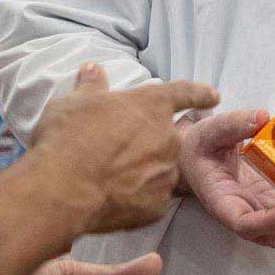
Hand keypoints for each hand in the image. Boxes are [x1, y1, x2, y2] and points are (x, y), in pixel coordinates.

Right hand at [29, 64, 218, 233]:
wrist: (61, 190)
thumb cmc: (67, 139)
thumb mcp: (73, 103)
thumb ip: (90, 86)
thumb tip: (93, 68)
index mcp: (151, 105)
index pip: (184, 93)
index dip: (199, 94)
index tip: (213, 96)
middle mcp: (167, 137)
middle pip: (166, 137)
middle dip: (149, 142)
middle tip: (119, 149)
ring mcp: (165, 173)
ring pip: (160, 169)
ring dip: (144, 170)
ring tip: (110, 176)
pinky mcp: (157, 205)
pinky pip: (151, 198)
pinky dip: (137, 198)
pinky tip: (113, 197)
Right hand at [179, 109, 274, 247]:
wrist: (199, 154)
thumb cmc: (200, 147)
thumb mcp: (210, 131)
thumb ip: (233, 124)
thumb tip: (263, 117)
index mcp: (223, 202)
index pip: (245, 225)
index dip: (271, 221)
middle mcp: (244, 212)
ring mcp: (261, 209)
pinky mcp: (273, 201)